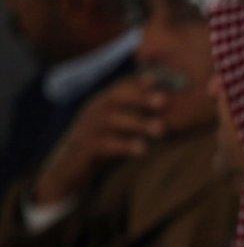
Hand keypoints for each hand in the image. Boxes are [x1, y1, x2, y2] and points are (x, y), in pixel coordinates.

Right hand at [33, 75, 167, 204]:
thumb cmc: (104, 143)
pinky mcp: (85, 149)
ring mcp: (88, 129)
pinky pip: (105, 145)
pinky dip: (124, 146)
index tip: (160, 78)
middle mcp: (95, 111)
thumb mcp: (121, 126)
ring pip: (112, 121)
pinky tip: (142, 150)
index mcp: (105, 102)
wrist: (70, 169)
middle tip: (164, 100)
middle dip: (140, 97)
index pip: (122, 86)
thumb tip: (171, 103)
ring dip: (138, 123)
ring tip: (161, 129)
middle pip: (116, 98)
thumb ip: (140, 113)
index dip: (140, 81)